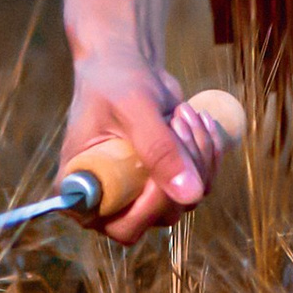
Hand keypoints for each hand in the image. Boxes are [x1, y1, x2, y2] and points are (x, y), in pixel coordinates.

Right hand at [55, 46, 230, 246]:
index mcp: (84, 192)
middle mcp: (112, 202)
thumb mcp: (134, 109)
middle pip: (162, 215)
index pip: (123, 226)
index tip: (165, 160)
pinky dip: (208, 152)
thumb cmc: (114, 81)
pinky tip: (198, 120)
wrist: (125, 65)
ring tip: (183, 113)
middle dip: (181, 168)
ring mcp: (142, 194)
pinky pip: (199, 183)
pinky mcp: (166, 181)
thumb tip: (190, 195)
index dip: (151, 205)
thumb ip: (159, 150)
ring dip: (198, 155)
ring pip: (187, 199)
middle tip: (179, 121)